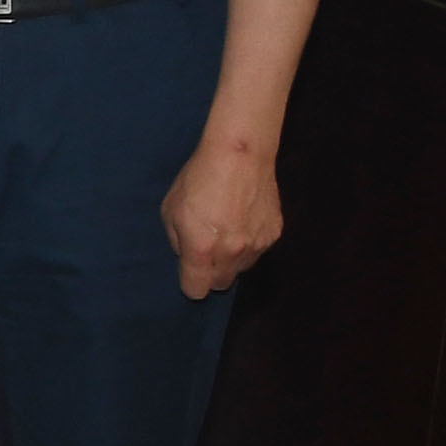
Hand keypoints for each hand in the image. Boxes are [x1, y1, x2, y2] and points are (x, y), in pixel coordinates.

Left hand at [163, 137, 281, 298]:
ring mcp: (256, 245)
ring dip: (231, 259)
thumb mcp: (171, 209)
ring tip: (225, 231)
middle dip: (211, 274)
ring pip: (241, 268)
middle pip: (221, 283)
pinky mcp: (274, 234)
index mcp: (201, 249)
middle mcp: (231, 253)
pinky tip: (242, 220)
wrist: (240, 155)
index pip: (197, 290)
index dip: (190, 284)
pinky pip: (258, 251)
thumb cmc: (198, 179)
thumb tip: (187, 255)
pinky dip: (249, 243)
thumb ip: (177, 240)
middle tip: (205, 252)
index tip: (189, 274)